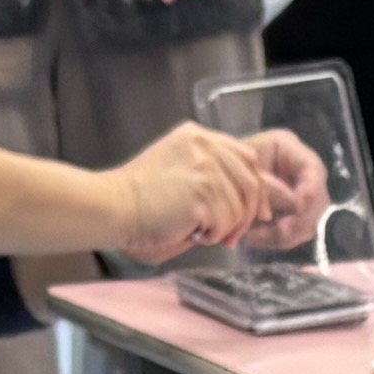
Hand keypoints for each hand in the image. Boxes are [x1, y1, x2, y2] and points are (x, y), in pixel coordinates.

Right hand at [95, 119, 314, 264]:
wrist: (115, 206)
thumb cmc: (142, 196)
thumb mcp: (179, 166)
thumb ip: (211, 171)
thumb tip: (250, 200)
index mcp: (198, 136)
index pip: (247, 158)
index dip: (256, 187)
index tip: (258, 212)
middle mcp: (205, 146)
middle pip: (251, 183)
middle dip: (248, 215)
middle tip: (232, 236)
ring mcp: (206, 169)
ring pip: (240, 208)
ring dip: (225, 229)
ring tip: (201, 232)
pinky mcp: (203, 194)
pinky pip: (226, 223)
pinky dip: (213, 236)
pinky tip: (193, 233)